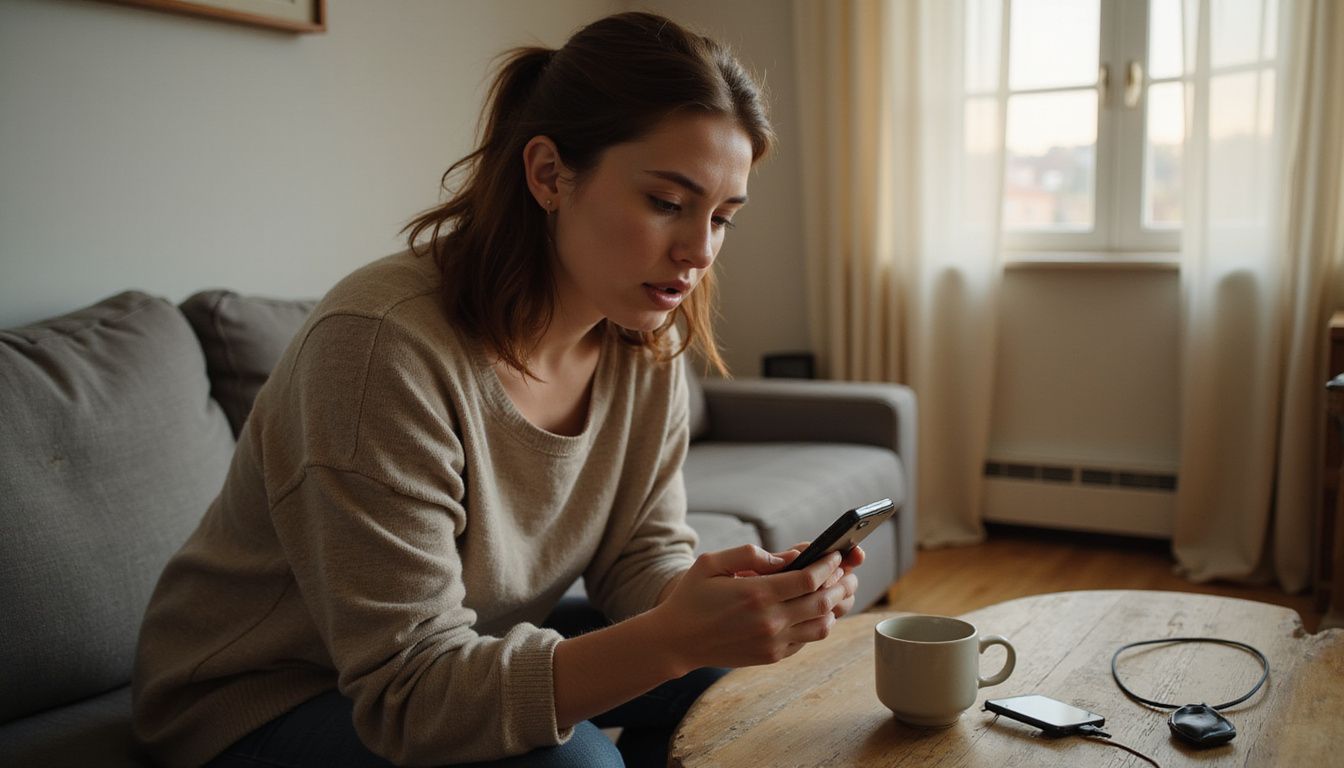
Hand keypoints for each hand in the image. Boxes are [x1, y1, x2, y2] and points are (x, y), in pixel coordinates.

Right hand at [650, 544, 847, 671]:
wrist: (677, 641)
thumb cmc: (693, 596)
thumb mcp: (713, 562)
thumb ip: (752, 554)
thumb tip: (790, 556)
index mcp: (757, 593)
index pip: (809, 578)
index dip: (829, 565)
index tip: (837, 555)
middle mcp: (770, 620)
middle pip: (823, 601)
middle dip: (841, 583)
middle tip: (849, 572)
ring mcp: (773, 642)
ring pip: (823, 625)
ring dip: (836, 606)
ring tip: (840, 591)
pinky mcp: (772, 656)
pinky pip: (808, 640)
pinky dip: (820, 624)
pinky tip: (819, 610)